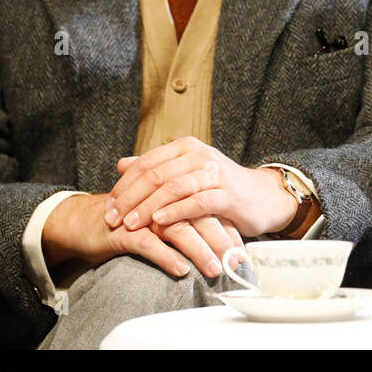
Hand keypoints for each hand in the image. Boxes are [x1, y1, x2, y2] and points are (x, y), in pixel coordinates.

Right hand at [42, 193, 242, 278]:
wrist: (88, 220)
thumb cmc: (133, 220)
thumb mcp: (165, 217)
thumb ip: (191, 219)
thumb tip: (223, 237)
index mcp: (175, 192)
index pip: (208, 206)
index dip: (227, 225)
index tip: (243, 248)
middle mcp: (163, 198)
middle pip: (200, 215)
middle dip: (221, 239)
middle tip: (237, 259)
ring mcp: (144, 213)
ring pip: (178, 230)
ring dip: (199, 250)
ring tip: (215, 268)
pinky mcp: (125, 230)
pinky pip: (149, 243)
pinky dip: (166, 257)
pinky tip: (181, 270)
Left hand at [104, 137, 299, 238]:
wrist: (263, 197)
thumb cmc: (220, 188)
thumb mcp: (186, 173)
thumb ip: (156, 168)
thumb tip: (121, 164)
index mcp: (186, 147)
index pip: (147, 163)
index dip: (124, 185)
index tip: (108, 206)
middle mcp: (200, 155)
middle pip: (156, 175)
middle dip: (130, 198)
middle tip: (112, 219)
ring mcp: (215, 173)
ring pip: (174, 187)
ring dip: (148, 207)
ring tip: (130, 224)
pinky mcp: (228, 194)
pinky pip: (198, 201)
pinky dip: (176, 212)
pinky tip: (160, 222)